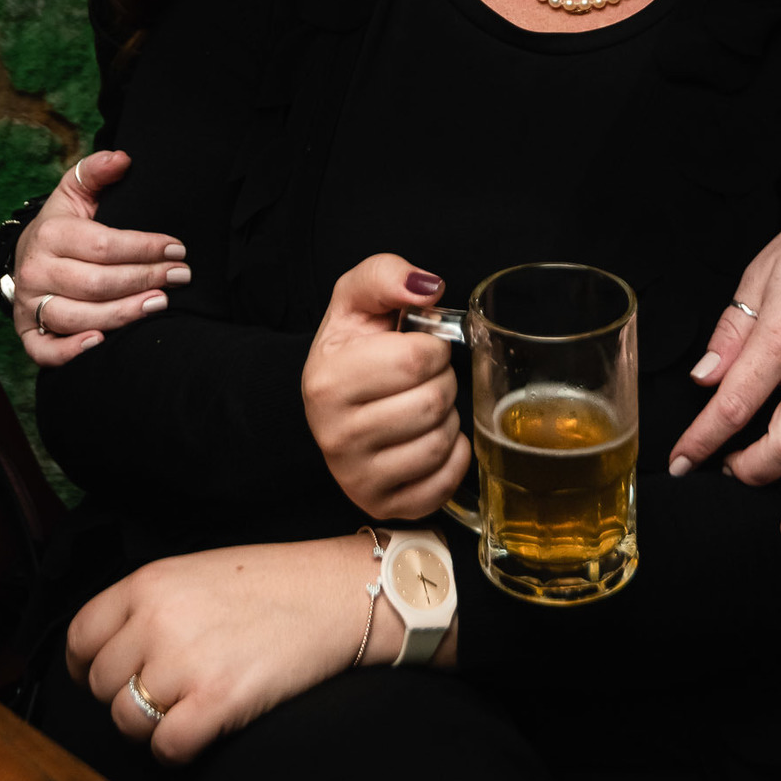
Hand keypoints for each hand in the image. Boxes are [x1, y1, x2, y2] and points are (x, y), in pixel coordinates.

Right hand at [13, 151, 189, 366]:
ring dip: (122, 314)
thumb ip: (97, 172)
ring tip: (160, 304)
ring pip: (77, 317)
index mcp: (50, 234)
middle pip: (96, 283)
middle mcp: (36, 270)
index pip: (103, 245)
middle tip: (180, 276)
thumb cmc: (63, 224)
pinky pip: (44, 351)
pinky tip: (102, 343)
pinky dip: (70, 352)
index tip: (178, 248)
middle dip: (144, 279)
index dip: (144, 247)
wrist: (28, 255)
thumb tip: (123, 158)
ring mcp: (29, 304)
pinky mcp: (28, 333)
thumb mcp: (76, 192)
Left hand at [66, 534, 451, 764]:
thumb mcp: (199, 570)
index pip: (81, 637)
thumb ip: (151, 603)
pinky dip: (178, 749)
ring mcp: (185, 661)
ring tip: (185, 709)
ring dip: (151, 726)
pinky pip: (166, 747)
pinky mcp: (216, 700)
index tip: (102, 678)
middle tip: (163, 691)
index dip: (86, 666)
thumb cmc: (275, 581)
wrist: (337, 593)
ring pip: (127, 720)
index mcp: (150, 582)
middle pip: (102, 684)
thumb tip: (115, 650)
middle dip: (127, 695)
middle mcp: (157, 620)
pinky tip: (202, 729)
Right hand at [303, 254, 471, 520]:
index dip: (433, 347)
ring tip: (423, 406)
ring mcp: (356, 477)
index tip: (420, 348)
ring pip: (440, 443)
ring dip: (447, 418)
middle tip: (424, 378)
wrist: (332, 400)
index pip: (416, 360)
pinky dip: (453, 458)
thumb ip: (387, 276)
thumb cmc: (352, 348)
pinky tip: (432, 438)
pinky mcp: (382, 505)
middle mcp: (335, 435)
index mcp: (327, 381)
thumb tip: (428, 288)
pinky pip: (444, 484)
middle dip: (442, 381)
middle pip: (433, 402)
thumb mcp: (357, 298)